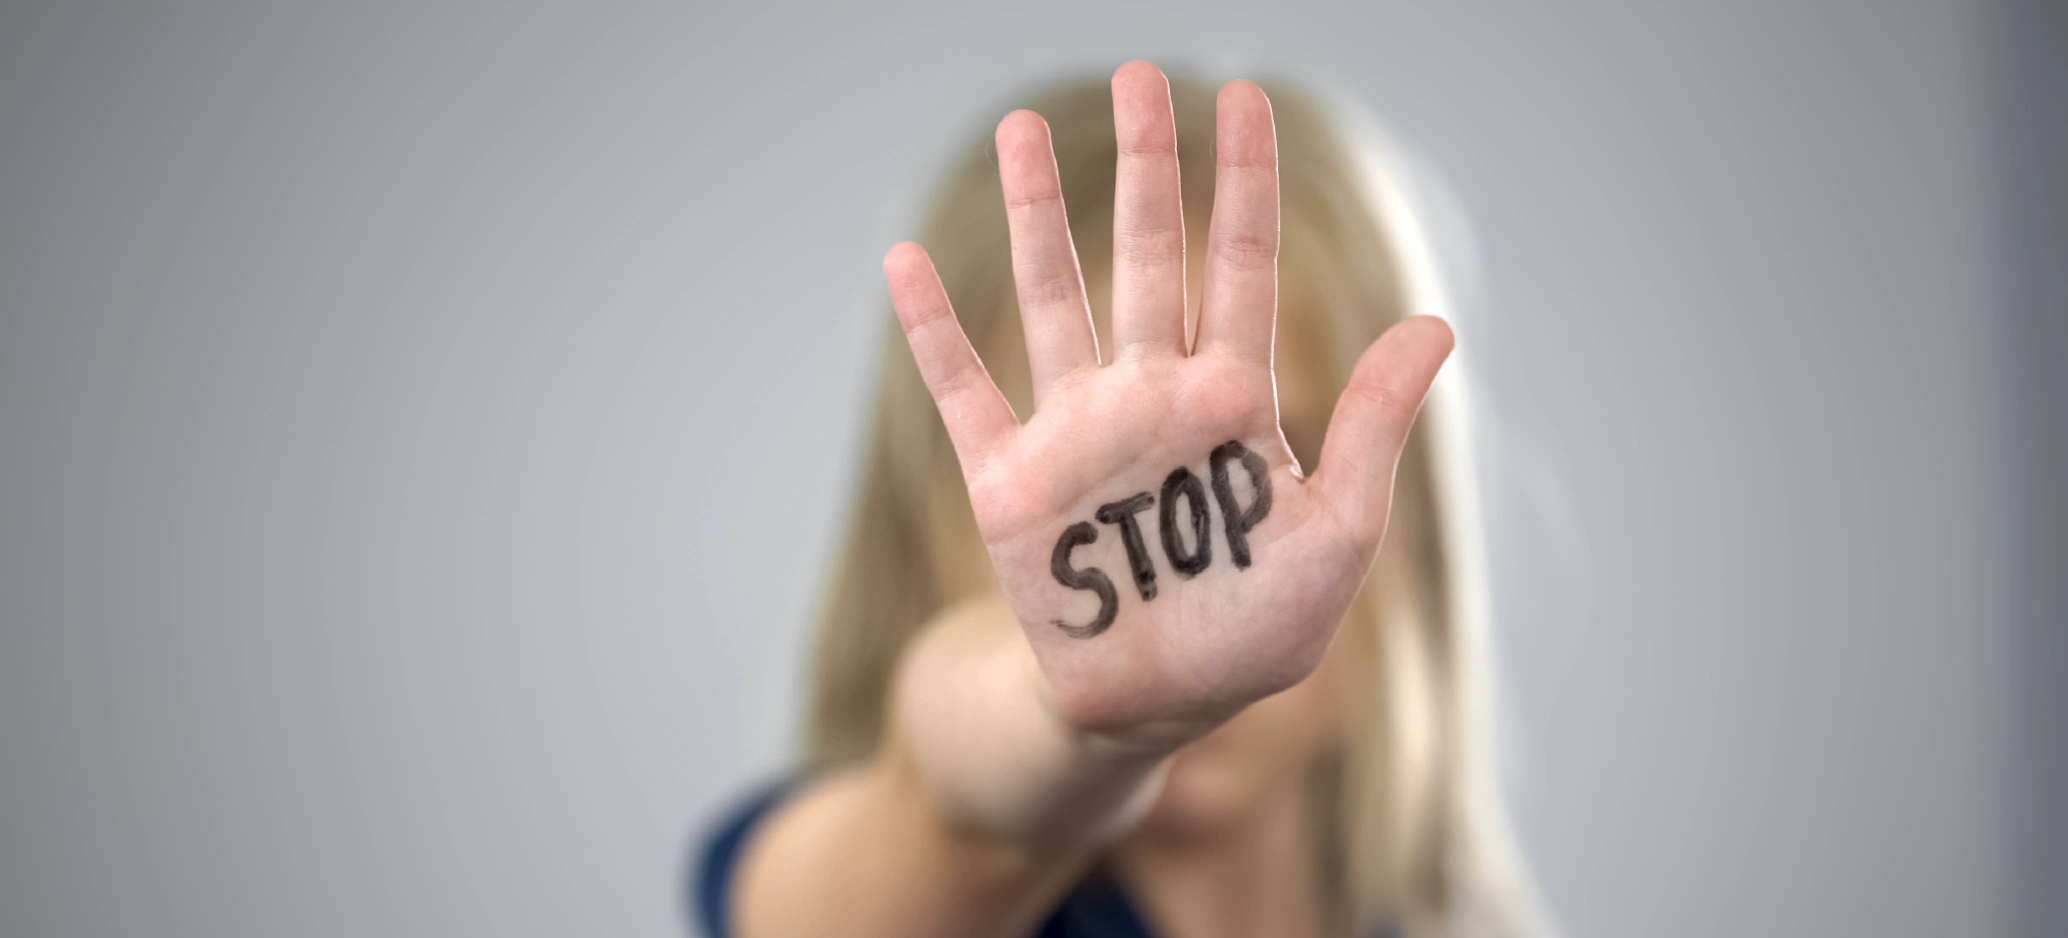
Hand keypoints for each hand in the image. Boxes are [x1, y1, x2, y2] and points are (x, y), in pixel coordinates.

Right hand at [884, 62, 1452, 742]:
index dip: (1240, 183)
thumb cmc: (1253, 634)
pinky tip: (906, 263)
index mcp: (1232, 402)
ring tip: (1020, 128)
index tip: (1240, 98)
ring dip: (1034, 216)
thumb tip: (1435, 323)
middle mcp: (1150, 395)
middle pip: (1144, 256)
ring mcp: (1075, 431)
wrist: (1151, 709)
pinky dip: (934, 330)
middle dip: (1144, 167)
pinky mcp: (1009, 480)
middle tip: (1138, 77)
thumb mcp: (1335, 538)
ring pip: (1053, 297)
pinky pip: (964, 390)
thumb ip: (1371, 431)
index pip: (1240, 267)